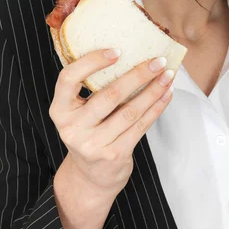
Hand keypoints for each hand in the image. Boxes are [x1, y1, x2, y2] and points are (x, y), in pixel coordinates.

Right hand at [49, 50, 173, 196]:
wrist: (91, 177)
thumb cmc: (90, 132)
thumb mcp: (80, 113)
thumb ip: (93, 90)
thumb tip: (132, 56)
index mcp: (60, 110)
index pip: (68, 78)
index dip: (91, 62)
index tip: (117, 51)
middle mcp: (73, 128)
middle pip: (109, 95)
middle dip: (138, 75)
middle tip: (158, 61)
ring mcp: (93, 144)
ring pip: (130, 111)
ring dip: (153, 91)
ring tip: (168, 75)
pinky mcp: (114, 155)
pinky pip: (141, 126)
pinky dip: (157, 108)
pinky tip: (166, 94)